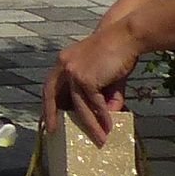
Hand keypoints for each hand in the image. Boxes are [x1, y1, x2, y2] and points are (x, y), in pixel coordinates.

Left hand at [43, 14, 140, 146]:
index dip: (49, 102)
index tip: (47, 117)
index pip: (51, 85)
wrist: (126, 36)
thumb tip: (108, 117)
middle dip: (50, 114)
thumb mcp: (106, 78)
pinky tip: (109, 126)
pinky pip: (94, 103)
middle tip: (52, 131)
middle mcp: (64, 66)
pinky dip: (103, 116)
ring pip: (79, 105)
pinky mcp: (85, 78)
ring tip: (100, 139)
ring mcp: (73, 72)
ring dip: (90, 124)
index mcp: (65, 62)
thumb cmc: (117, 54)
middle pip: (52, 95)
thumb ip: (103, 96)